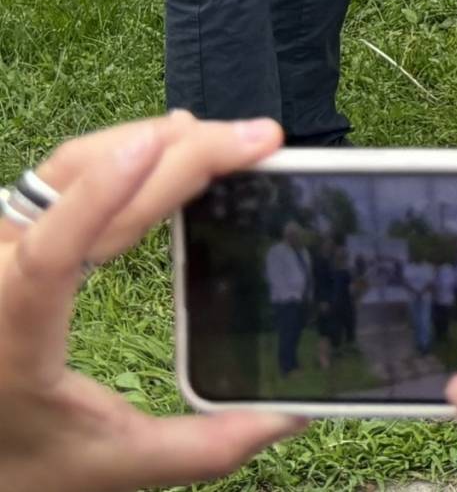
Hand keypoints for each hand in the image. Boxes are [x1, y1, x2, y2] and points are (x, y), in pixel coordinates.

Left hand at [0, 113, 301, 491]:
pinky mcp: (8, 239)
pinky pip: (60, 178)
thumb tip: (291, 416)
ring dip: (149, 141)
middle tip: (258, 139)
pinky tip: (165, 145)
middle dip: (174, 151)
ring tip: (225, 136)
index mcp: (10, 338)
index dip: (101, 195)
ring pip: (66, 167)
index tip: (163, 146)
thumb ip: (201, 447)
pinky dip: (120, 154)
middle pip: (76, 186)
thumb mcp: (110, 466)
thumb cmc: (20, 463)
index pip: (49, 253)